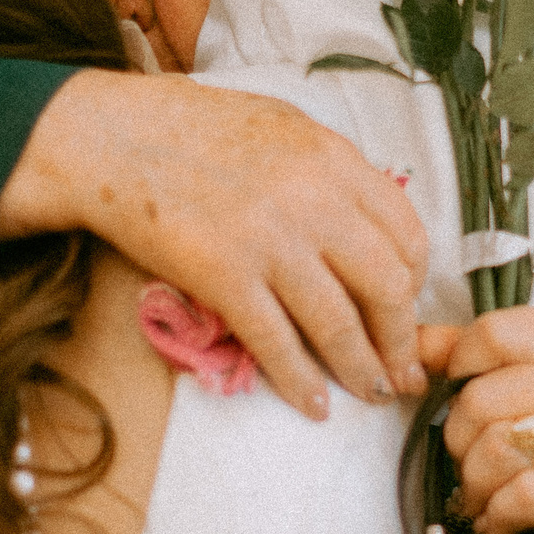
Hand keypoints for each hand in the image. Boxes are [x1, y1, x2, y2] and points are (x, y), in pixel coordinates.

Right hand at [0, 71, 427, 417]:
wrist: (116, 140)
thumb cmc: (196, 128)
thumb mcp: (286, 128)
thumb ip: (333, 173)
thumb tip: (373, 223)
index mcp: (334, 160)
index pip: (407, 235)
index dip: (417, 282)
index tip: (407, 306)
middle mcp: (313, 200)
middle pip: (387, 287)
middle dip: (401, 340)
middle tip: (404, 369)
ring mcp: (269, 240)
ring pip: (339, 324)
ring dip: (362, 370)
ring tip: (371, 394)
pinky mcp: (223, 276)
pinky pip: (276, 343)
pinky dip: (301, 381)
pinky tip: (314, 405)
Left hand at [422, 308, 533, 533]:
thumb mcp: (523, 379)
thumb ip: (465, 353)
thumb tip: (412, 340)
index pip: (492, 333)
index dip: (458, 368)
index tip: (460, 396)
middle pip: (482, 398)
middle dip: (460, 440)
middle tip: (470, 460)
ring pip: (499, 447)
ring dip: (475, 483)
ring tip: (483, 494)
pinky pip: (527, 493)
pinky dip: (500, 512)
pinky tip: (499, 517)